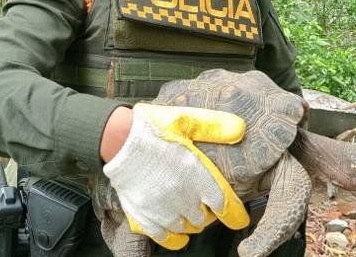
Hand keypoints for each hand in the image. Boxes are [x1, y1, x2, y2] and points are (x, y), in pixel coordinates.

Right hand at [102, 103, 249, 249]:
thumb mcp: (186, 119)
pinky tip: (174, 229)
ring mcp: (161, 209)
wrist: (115, 139)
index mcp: (196, 174)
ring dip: (189, 221)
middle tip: (203, 202)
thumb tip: (239, 130)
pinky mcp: (143, 215)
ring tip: (187, 210)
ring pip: (185, 228)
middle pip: (204, 218)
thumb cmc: (150, 128)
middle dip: (207, 212)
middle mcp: (182, 196)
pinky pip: (163, 237)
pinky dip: (172, 236)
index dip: (234, 214)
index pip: (224, 205)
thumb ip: (214, 126)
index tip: (238, 217)